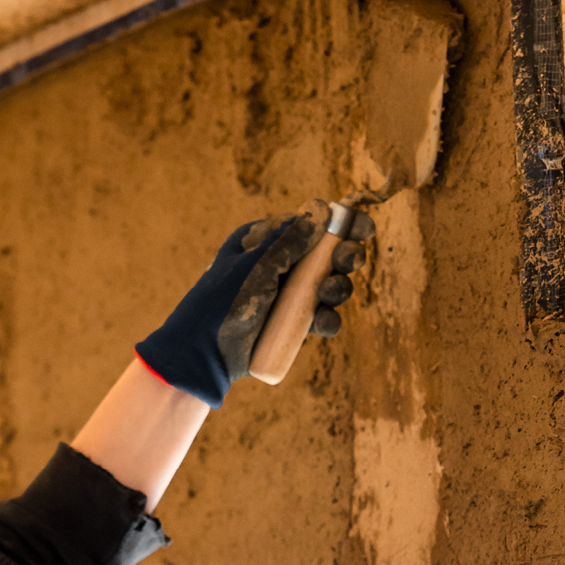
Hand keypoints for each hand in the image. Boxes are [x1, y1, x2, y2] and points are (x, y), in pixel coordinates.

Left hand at [134, 201, 371, 407]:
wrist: (201, 355)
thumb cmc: (221, 305)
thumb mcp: (255, 269)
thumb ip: (288, 242)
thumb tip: (321, 209)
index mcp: (261, 242)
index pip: (307, 226)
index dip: (338, 225)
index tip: (363, 228)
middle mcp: (276, 266)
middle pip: (324, 255)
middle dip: (343, 257)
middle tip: (348, 262)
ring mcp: (283, 296)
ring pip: (326, 286)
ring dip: (337, 287)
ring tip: (328, 294)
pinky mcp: (289, 325)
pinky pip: (318, 318)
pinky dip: (327, 319)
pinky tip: (323, 322)